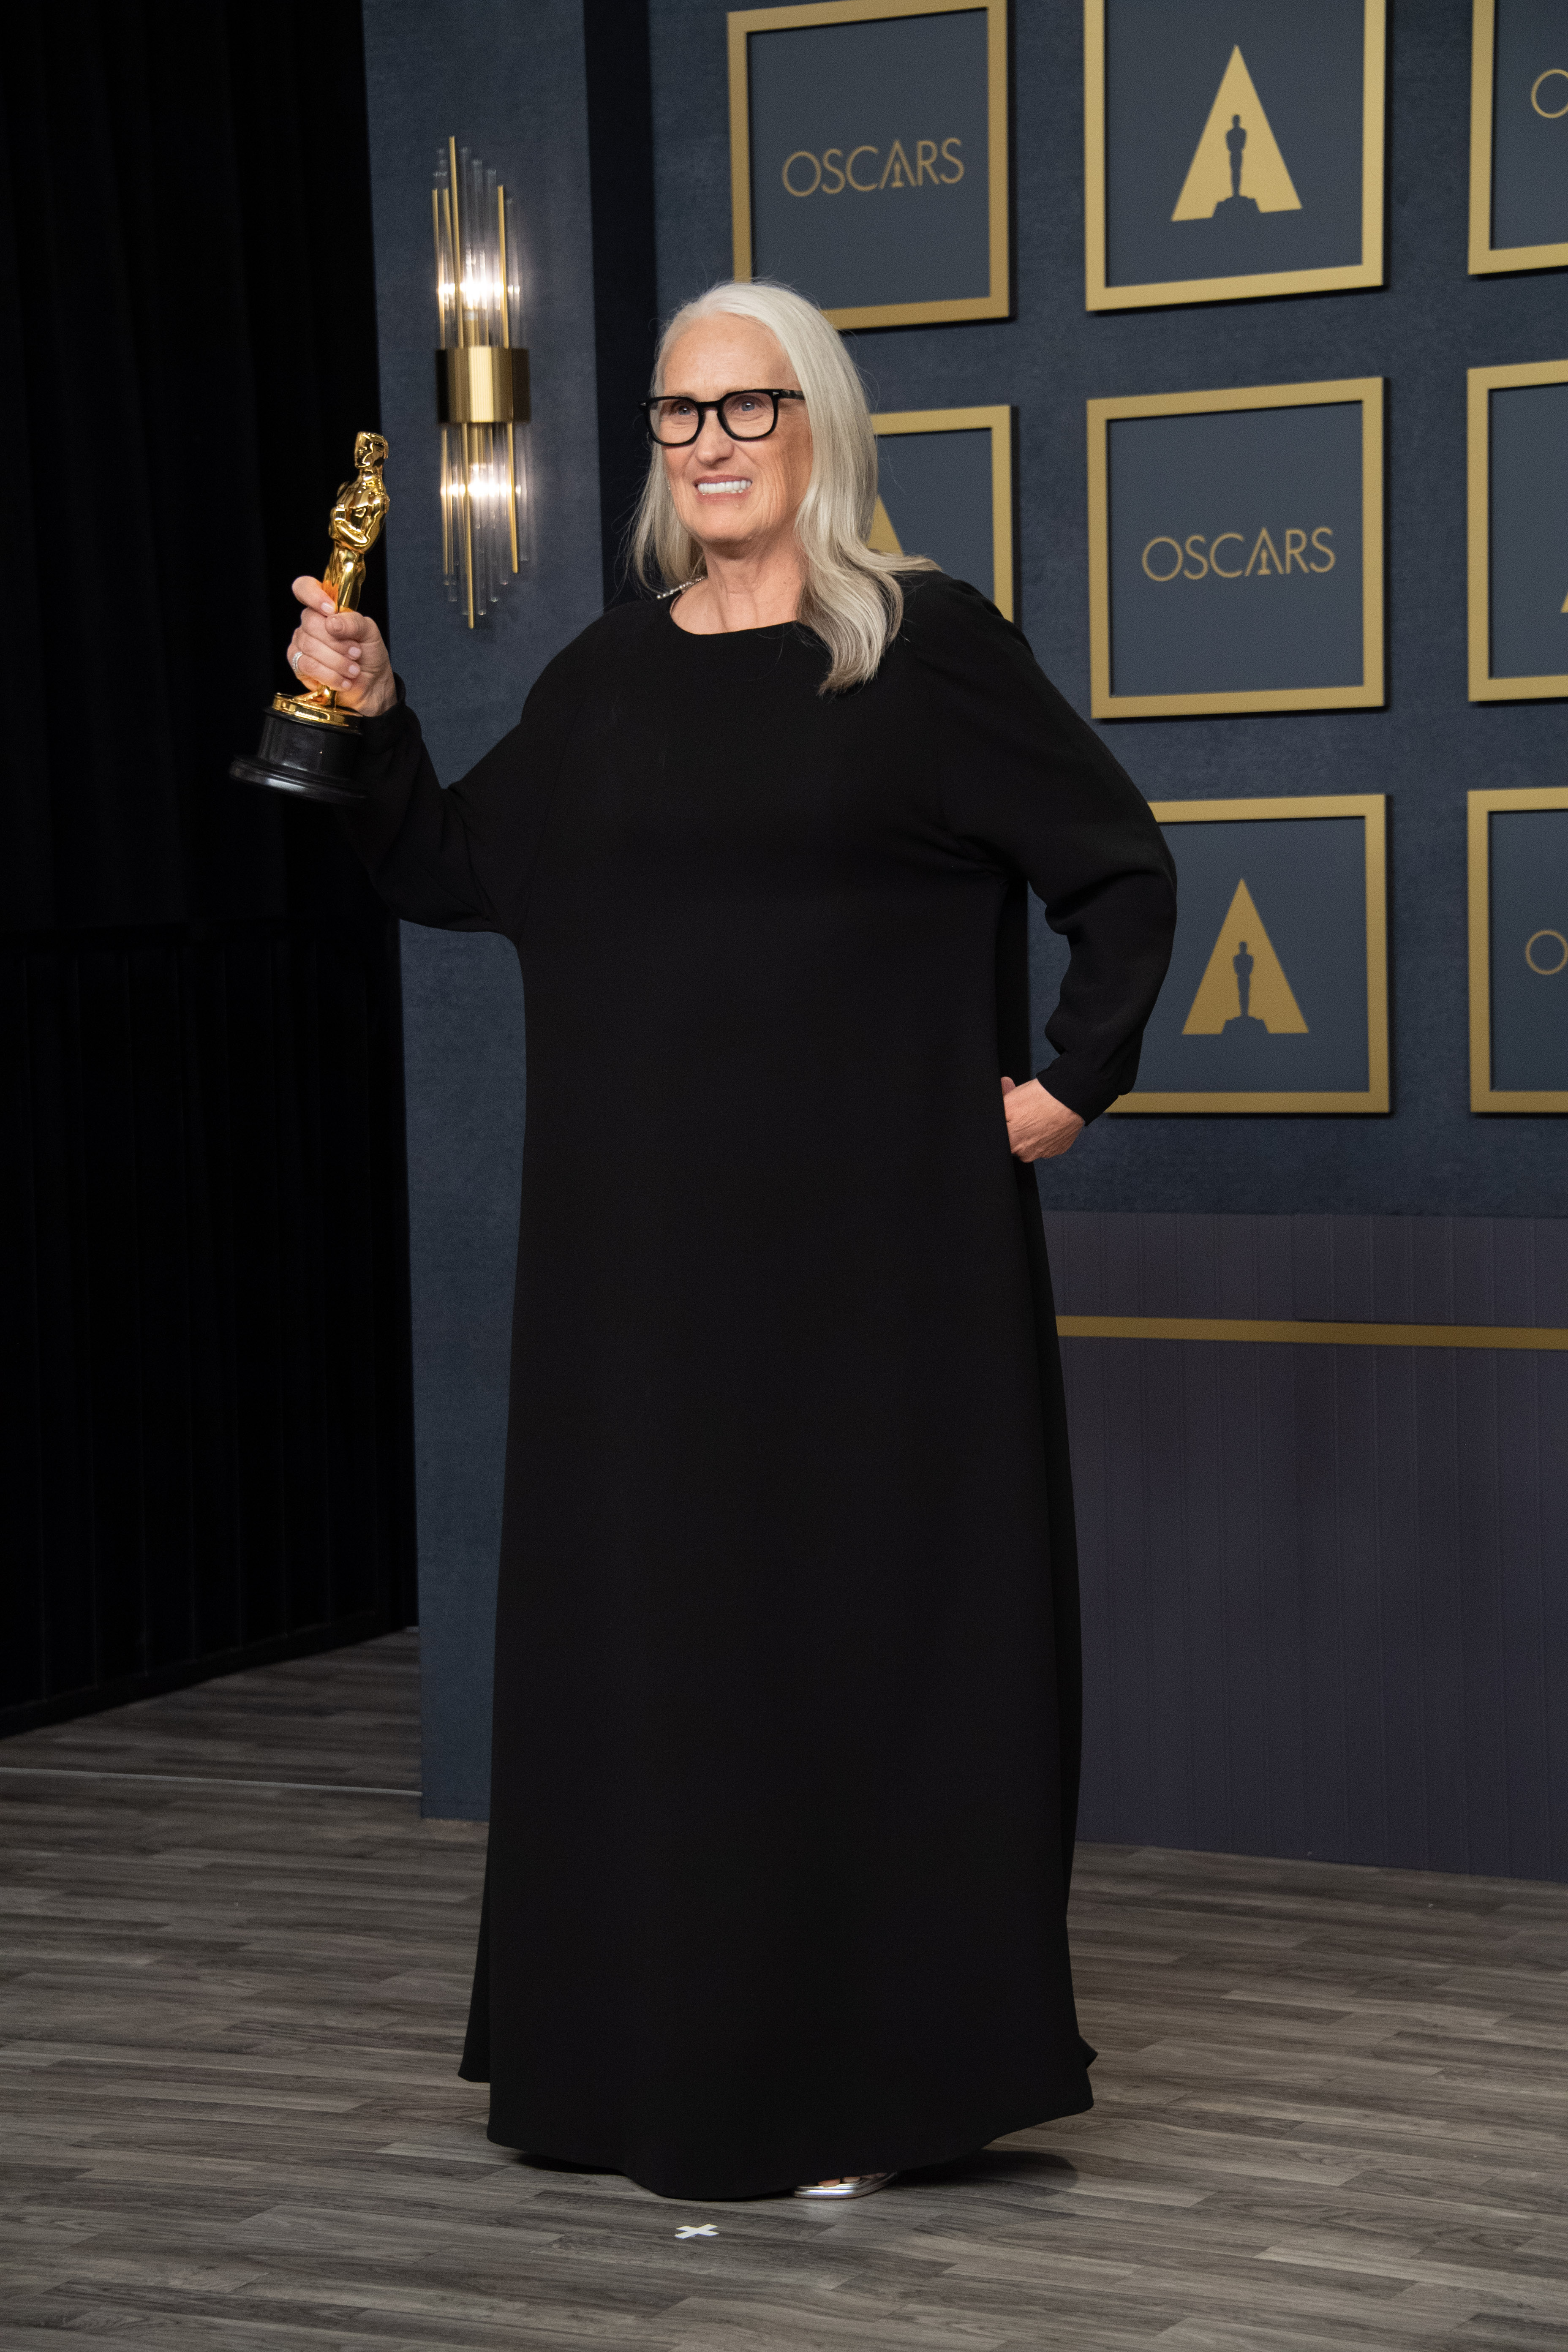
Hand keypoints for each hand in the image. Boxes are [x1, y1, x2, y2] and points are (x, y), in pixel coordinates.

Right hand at [286, 576, 395, 716]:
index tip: (330, 609)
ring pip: (310, 646)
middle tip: (356, 653)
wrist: (371, 684)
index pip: (304, 588)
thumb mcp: (370, 633)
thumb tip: (331, 622)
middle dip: (338, 642)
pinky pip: (308, 665)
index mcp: (325, 608)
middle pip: (311, 622)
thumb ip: (353, 622)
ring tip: (354, 670)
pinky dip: (330, 675)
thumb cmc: (369, 654)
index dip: (312, 595)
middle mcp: (310, 623)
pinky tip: (344, 680)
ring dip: (337, 661)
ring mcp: (302, 643)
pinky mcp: (299, 665)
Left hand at [1001, 1076, 1083, 1162]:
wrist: (1070, 1097)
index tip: (1010, 1119)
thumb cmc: (1039, 1098)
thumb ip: (997, 1113)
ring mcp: (1044, 1153)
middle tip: (1023, 1113)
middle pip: (1015, 1143)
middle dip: (1017, 1130)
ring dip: (1032, 1132)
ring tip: (1038, 1115)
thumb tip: (989, 1114)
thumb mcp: (1008, 1101)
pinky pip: (1047, 1143)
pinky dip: (1046, 1133)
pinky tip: (1048, 1120)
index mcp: (1011, 1144)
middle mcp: (1027, 1154)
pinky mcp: (1058, 1149)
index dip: (1004, 1127)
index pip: (1000, 1141)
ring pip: (1031, 1144)